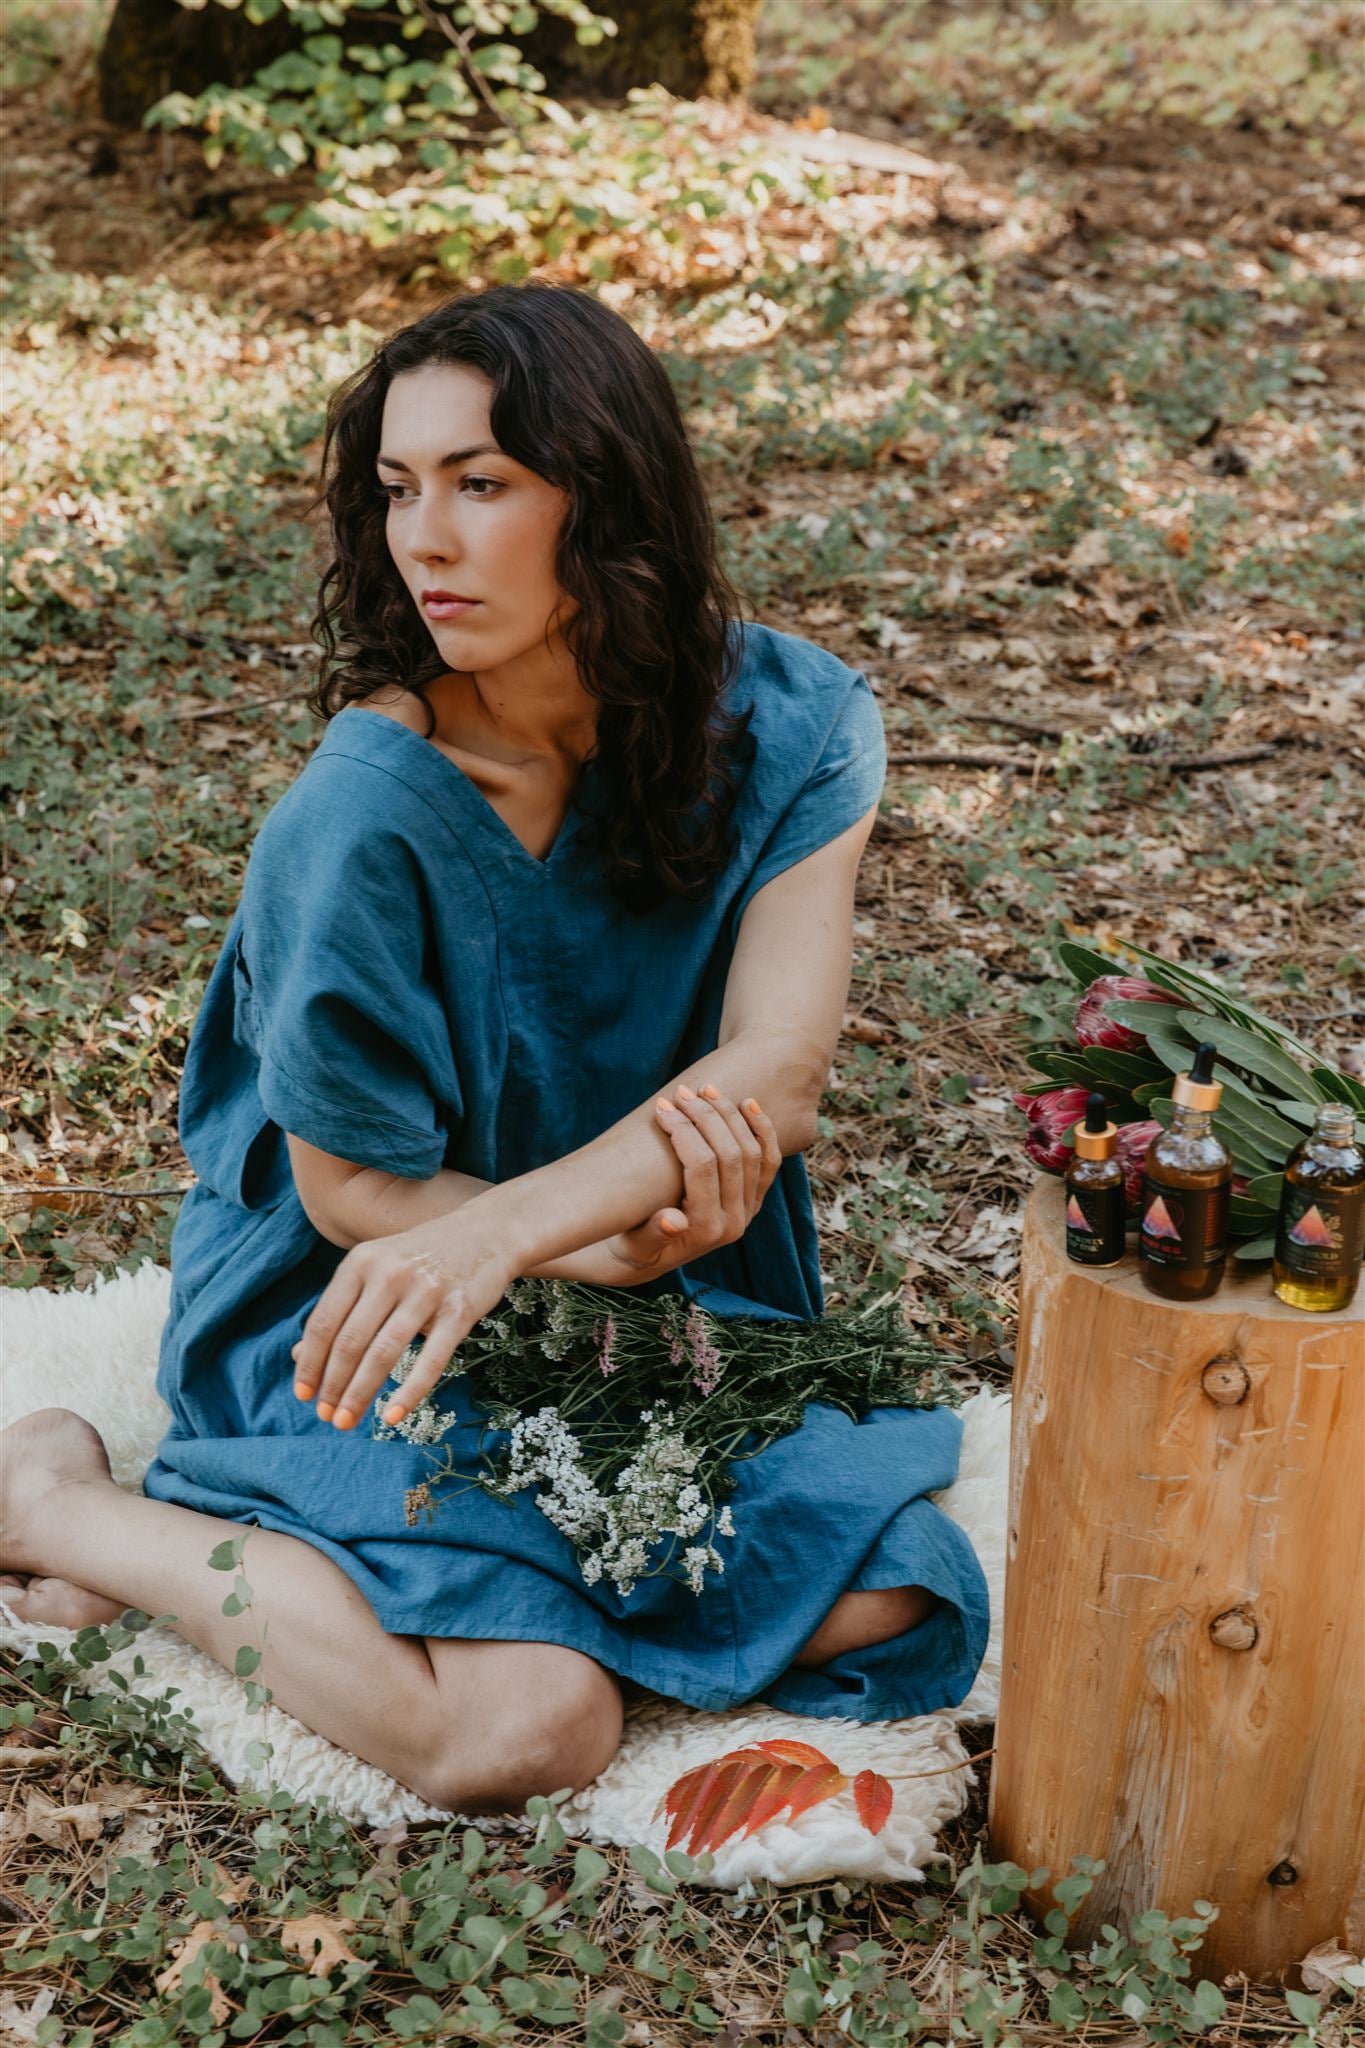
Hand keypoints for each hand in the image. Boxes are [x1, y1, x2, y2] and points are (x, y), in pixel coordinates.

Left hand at [291, 1207, 516, 1431]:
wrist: (487, 1231)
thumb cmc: (423, 1256)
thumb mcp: (376, 1270)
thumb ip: (342, 1308)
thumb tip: (299, 1356)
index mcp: (361, 1262)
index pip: (324, 1322)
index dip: (309, 1363)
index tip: (303, 1395)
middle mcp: (389, 1274)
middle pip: (350, 1341)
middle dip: (333, 1386)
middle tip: (326, 1417)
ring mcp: (425, 1291)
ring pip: (383, 1353)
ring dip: (360, 1393)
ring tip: (347, 1421)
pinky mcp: (459, 1310)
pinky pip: (430, 1359)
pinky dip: (410, 1392)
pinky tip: (394, 1416)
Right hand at [601, 1082, 780, 1279]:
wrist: (647, 1260)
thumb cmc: (633, 1247)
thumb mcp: (635, 1246)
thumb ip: (654, 1235)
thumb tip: (672, 1220)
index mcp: (705, 1231)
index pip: (702, 1168)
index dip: (683, 1131)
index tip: (661, 1107)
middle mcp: (734, 1222)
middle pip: (731, 1155)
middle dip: (706, 1117)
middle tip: (680, 1092)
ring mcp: (748, 1210)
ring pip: (753, 1153)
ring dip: (731, 1116)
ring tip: (706, 1090)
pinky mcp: (753, 1199)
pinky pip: (769, 1160)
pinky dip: (762, 1130)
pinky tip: (748, 1103)